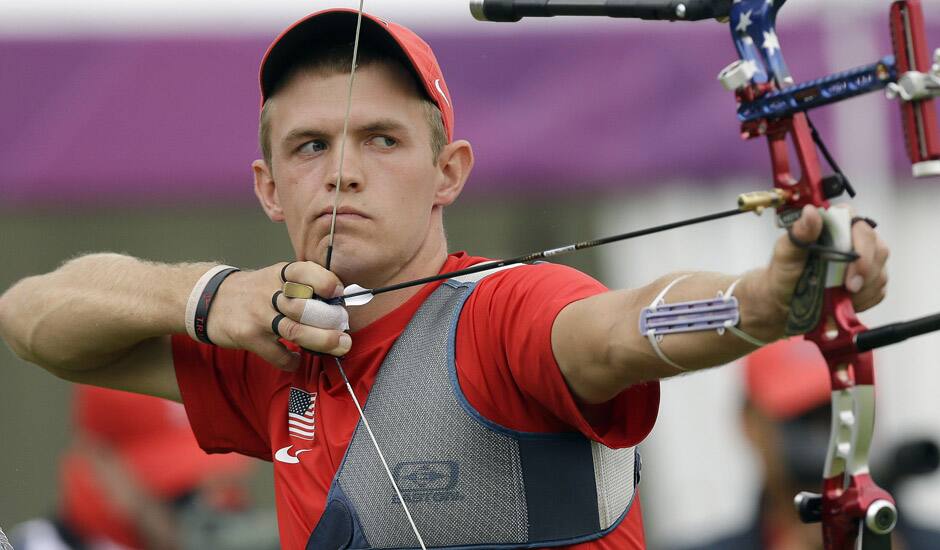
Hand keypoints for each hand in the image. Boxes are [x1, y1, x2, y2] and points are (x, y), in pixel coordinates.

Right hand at [207, 261, 351, 370]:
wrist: (209, 300)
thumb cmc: (254, 291)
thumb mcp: (276, 278)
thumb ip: (302, 287)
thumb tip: (338, 305)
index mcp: (281, 274)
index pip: (305, 271)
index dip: (326, 281)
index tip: (338, 293)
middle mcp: (270, 292)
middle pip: (305, 307)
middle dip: (330, 321)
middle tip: (344, 330)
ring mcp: (258, 314)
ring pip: (295, 331)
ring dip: (322, 341)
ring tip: (339, 346)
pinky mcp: (248, 336)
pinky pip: (276, 353)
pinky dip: (291, 361)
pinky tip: (297, 360)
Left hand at [763, 204, 889, 328]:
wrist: (785, 298)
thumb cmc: (785, 271)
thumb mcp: (786, 252)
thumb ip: (800, 233)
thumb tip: (811, 212)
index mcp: (836, 224)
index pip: (859, 225)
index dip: (861, 245)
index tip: (851, 266)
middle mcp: (856, 239)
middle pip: (877, 248)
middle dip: (864, 271)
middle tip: (849, 288)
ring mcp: (867, 260)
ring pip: (880, 272)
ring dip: (862, 288)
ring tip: (839, 294)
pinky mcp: (871, 281)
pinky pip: (879, 290)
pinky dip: (864, 299)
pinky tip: (846, 300)